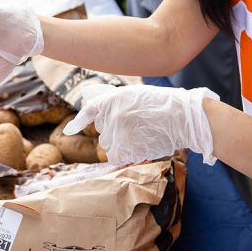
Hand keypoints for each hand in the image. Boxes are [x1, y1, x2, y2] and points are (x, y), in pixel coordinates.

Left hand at [64, 83, 219, 164]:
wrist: (183, 117)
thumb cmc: (162, 103)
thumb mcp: (134, 94)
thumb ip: (114, 100)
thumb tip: (93, 103)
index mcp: (113, 100)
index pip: (90, 111)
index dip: (78, 123)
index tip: (68, 131)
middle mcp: (111, 117)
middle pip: (103, 131)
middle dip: (115, 130)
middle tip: (136, 124)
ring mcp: (119, 134)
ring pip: (110, 145)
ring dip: (121, 143)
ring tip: (142, 134)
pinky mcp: (127, 149)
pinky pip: (119, 156)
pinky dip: (127, 154)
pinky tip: (141, 144)